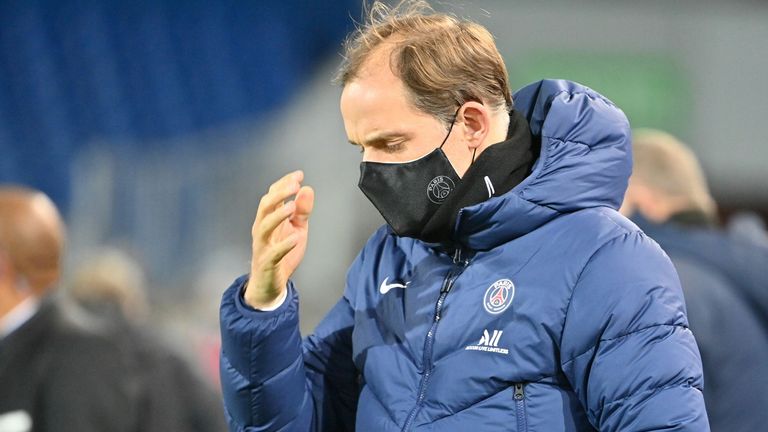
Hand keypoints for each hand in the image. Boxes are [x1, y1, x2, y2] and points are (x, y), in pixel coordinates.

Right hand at [244, 170, 313, 308]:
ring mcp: (262, 245)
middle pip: (265, 206)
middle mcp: (262, 228)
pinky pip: (273, 253)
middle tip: (294, 185)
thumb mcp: (296, 228)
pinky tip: (295, 239)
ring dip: (278, 215)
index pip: (272, 195)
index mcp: (268, 218)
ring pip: (264, 226)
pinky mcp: (267, 263)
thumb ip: (302, 210)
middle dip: (279, 193)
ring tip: (292, 207)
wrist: (270, 283)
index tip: (299, 174)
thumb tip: (307, 189)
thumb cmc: (281, 253)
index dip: (284, 183)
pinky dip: (284, 245)